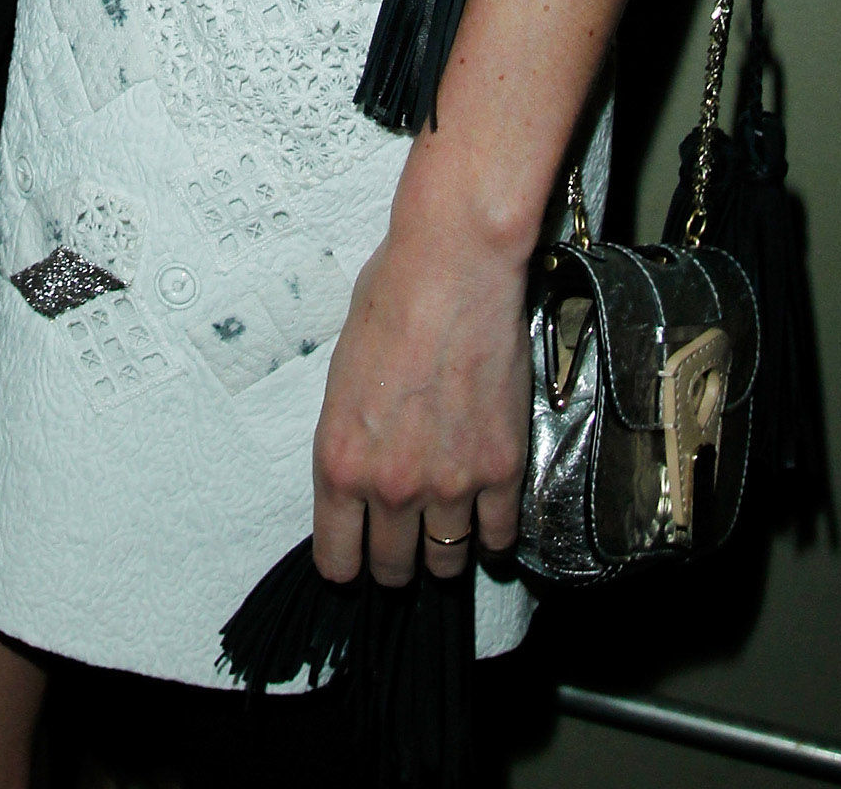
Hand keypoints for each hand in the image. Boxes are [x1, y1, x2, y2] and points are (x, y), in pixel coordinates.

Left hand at [311, 205, 530, 585]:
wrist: (453, 271)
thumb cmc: (390, 303)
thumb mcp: (341, 376)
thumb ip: (351, 437)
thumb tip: (363, 467)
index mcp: (340, 462)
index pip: (339, 559)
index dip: (348, 565)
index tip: (357, 561)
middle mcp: (393, 486)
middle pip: (394, 568)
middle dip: (396, 562)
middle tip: (403, 547)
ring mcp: (451, 484)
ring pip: (447, 561)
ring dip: (444, 553)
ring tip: (445, 535)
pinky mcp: (502, 470)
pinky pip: (499, 535)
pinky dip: (493, 535)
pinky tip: (486, 519)